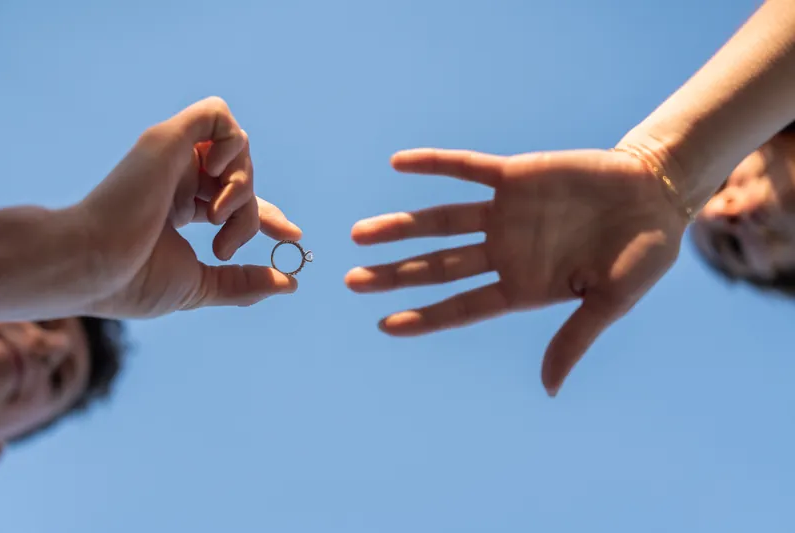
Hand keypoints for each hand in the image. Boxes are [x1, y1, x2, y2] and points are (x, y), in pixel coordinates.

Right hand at [78, 97, 301, 317]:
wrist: (93, 265)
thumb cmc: (134, 280)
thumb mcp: (201, 285)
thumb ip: (244, 282)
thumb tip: (290, 283)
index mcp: (178, 207)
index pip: (234, 198)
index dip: (267, 215)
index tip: (292, 236)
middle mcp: (177, 177)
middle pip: (243, 176)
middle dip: (253, 213)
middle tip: (227, 246)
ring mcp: (172, 156)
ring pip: (238, 147)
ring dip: (243, 185)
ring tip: (217, 217)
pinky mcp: (168, 138)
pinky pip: (217, 114)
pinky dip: (231, 143)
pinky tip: (215, 175)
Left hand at [346, 148, 687, 394]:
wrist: (656, 196)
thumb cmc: (641, 255)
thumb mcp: (609, 302)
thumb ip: (573, 338)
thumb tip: (549, 388)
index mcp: (523, 287)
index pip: (462, 306)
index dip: (424, 317)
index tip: (383, 325)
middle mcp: (504, 251)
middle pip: (438, 267)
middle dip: (396, 274)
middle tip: (351, 281)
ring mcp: (505, 214)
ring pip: (440, 222)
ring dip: (401, 227)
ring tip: (359, 235)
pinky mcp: (514, 176)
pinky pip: (467, 168)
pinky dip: (435, 164)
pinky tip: (399, 163)